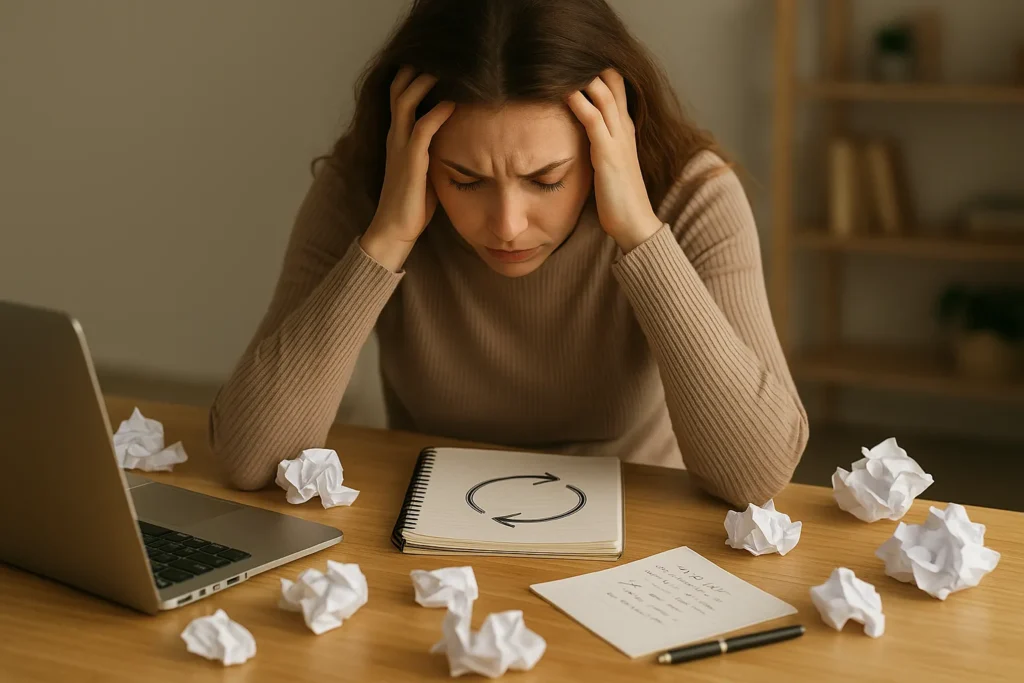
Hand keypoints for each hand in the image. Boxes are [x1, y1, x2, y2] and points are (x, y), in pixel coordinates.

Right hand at [361, 66, 454, 270]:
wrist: (395, 229)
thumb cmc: (414, 204)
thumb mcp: (425, 169)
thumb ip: (435, 150)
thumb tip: (458, 139)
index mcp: (397, 138)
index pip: (399, 95)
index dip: (412, 76)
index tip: (435, 63)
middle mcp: (395, 137)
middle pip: (399, 89)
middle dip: (417, 70)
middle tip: (439, 56)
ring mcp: (400, 147)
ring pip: (406, 101)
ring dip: (425, 83)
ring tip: (444, 69)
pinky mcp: (410, 161)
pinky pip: (421, 129)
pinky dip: (437, 113)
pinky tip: (452, 104)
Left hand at [567, 69, 662, 252]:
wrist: (634, 224)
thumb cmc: (618, 200)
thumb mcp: (608, 165)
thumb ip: (597, 146)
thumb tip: (577, 139)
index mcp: (625, 130)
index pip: (616, 86)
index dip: (597, 71)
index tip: (572, 64)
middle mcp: (624, 128)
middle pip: (611, 80)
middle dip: (588, 66)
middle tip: (562, 55)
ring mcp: (617, 138)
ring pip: (602, 92)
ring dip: (581, 76)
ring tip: (559, 63)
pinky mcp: (607, 152)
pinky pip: (591, 116)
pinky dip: (577, 100)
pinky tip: (561, 90)